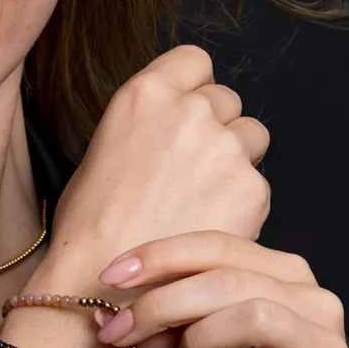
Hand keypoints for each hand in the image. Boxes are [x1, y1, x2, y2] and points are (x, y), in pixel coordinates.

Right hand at [35, 45, 269, 298]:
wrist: (102, 286)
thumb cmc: (90, 229)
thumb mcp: (103, 152)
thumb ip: (147, 127)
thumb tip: (171, 131)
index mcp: (146, 95)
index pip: (195, 61)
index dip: (194, 89)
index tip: (187, 114)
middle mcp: (190, 112)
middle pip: (226, 100)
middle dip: (216, 128)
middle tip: (191, 172)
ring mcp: (225, 149)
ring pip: (251, 137)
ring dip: (235, 161)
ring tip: (201, 202)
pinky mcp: (251, 189)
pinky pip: (258, 183)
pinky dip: (241, 205)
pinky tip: (209, 228)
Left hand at [91, 230, 348, 347]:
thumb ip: (164, 330)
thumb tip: (106, 316)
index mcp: (283, 275)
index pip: (217, 245)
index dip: (160, 255)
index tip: (109, 276)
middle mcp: (314, 300)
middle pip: (228, 278)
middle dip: (161, 303)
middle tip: (119, 331)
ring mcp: (330, 346)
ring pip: (254, 317)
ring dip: (199, 341)